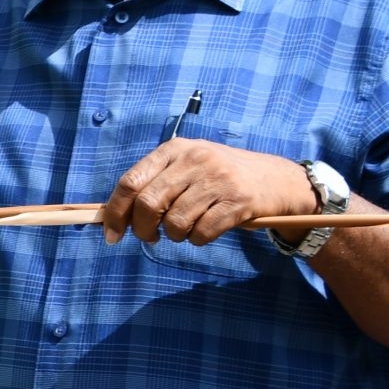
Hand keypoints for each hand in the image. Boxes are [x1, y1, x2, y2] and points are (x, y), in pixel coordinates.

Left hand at [100, 140, 313, 246]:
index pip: (130, 181)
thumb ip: (153, 184)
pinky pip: (200, 234)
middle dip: (142, 229)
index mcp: (174, 149)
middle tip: (149, 237)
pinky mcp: (237, 201)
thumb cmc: (219, 177)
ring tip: (184, 228)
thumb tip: (113, 216)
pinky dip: (197, 240)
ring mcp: (217, 179)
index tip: (112, 234)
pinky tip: (205, 230)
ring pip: (174, 222)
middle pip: (148, 204)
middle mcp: (194, 159)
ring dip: (174, 235)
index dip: (116, 212)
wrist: (276, 180)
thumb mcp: (186, 167)